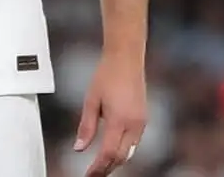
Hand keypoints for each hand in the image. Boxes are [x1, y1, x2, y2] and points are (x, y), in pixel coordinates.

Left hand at [73, 56, 146, 175]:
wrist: (126, 59)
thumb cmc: (107, 75)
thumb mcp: (91, 101)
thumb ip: (86, 127)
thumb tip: (79, 148)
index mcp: (119, 120)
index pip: (108, 154)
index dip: (97, 168)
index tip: (88, 175)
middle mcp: (134, 124)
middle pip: (121, 157)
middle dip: (107, 168)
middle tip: (93, 174)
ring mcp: (141, 122)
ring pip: (129, 152)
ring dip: (115, 161)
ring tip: (101, 166)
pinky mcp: (143, 119)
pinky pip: (134, 142)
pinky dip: (123, 150)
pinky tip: (113, 150)